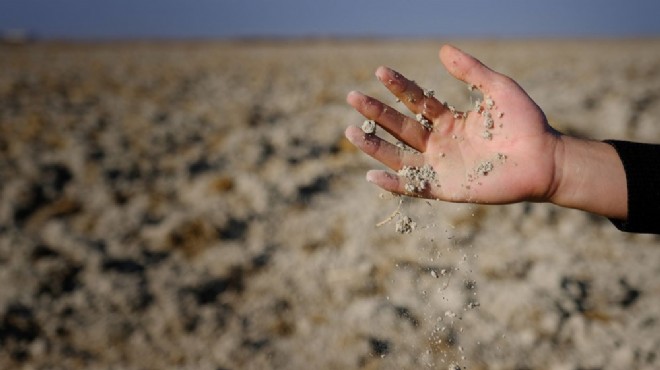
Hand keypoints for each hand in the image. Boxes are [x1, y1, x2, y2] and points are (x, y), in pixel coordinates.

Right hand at [345, 45, 562, 204]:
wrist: (544, 159)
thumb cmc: (525, 124)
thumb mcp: (498, 90)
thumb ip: (471, 72)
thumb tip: (442, 49)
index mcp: (449, 120)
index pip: (416, 101)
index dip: (398, 87)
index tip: (380, 71)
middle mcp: (440, 142)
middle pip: (400, 126)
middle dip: (376, 113)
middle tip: (352, 97)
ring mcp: (441, 166)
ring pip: (399, 156)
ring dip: (374, 145)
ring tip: (350, 131)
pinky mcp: (446, 188)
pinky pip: (414, 187)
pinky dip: (393, 184)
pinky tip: (371, 175)